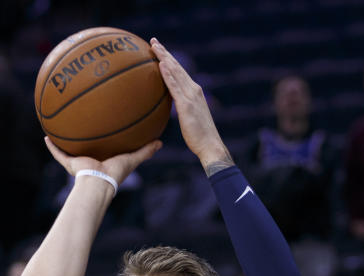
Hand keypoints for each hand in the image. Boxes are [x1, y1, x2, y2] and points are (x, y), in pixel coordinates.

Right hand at [44, 137, 161, 187]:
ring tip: (60, 126)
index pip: (105, 149)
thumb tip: (161, 142)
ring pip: (69, 149)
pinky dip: (52, 146)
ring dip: (65, 140)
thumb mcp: (132, 159)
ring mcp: (78, 162)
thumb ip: (146, 151)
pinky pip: (58, 153)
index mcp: (104, 160)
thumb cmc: (115, 173)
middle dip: (84, 139)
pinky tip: (46, 135)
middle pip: (86, 148)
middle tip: (83, 123)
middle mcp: (90, 160)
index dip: (105, 141)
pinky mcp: (69, 163)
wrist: (99, 182)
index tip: (106, 130)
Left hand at [150, 38, 229, 169]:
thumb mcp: (189, 118)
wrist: (210, 145)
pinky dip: (168, 75)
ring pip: (176, 73)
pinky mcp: (187, 105)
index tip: (159, 50)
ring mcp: (191, 96)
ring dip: (164, 58)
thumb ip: (181, 108)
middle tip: (153, 41)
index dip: (169, 59)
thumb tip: (171, 106)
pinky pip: (175, 87)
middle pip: (177, 67)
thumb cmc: (199, 136)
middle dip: (165, 53)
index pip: (179, 72)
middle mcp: (194, 90)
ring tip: (154, 47)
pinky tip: (161, 65)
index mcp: (194, 92)